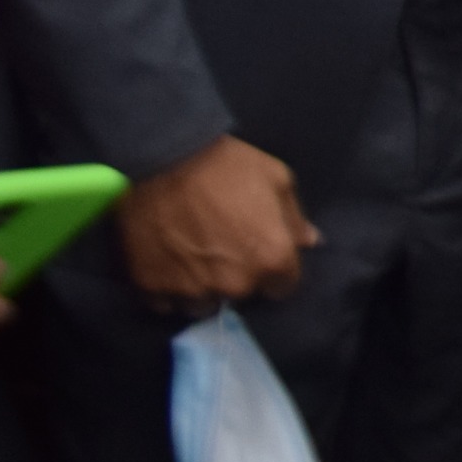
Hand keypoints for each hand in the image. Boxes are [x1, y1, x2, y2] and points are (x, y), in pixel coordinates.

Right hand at [120, 136, 320, 307]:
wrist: (162, 158)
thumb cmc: (226, 165)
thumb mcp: (276, 179)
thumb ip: (294, 217)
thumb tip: (309, 242)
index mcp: (272, 259)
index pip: (282, 287)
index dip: (273, 270)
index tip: (259, 253)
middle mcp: (234, 284)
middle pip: (242, 294)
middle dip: (238, 276)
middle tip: (222, 248)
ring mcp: (191, 290)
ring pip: (203, 304)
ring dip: (202, 287)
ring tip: (192, 258)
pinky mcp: (152, 289)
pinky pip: (165, 303)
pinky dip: (167, 289)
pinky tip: (166, 264)